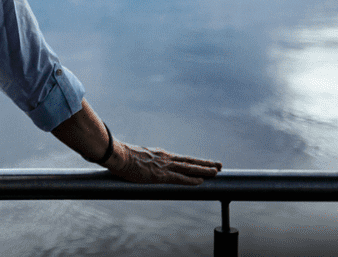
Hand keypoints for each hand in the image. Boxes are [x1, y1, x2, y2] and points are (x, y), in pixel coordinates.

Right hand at [103, 142, 221, 185]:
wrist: (117, 155)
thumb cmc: (122, 157)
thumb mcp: (136, 158)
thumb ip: (142, 163)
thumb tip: (140, 166)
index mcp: (161, 155)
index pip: (182, 159)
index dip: (195, 162)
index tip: (205, 163)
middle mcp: (166, 159)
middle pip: (190, 161)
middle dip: (205, 164)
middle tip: (220, 165)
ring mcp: (164, 166)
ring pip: (189, 168)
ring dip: (204, 170)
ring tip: (217, 171)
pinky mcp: (160, 175)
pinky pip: (180, 178)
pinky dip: (191, 180)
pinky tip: (201, 182)